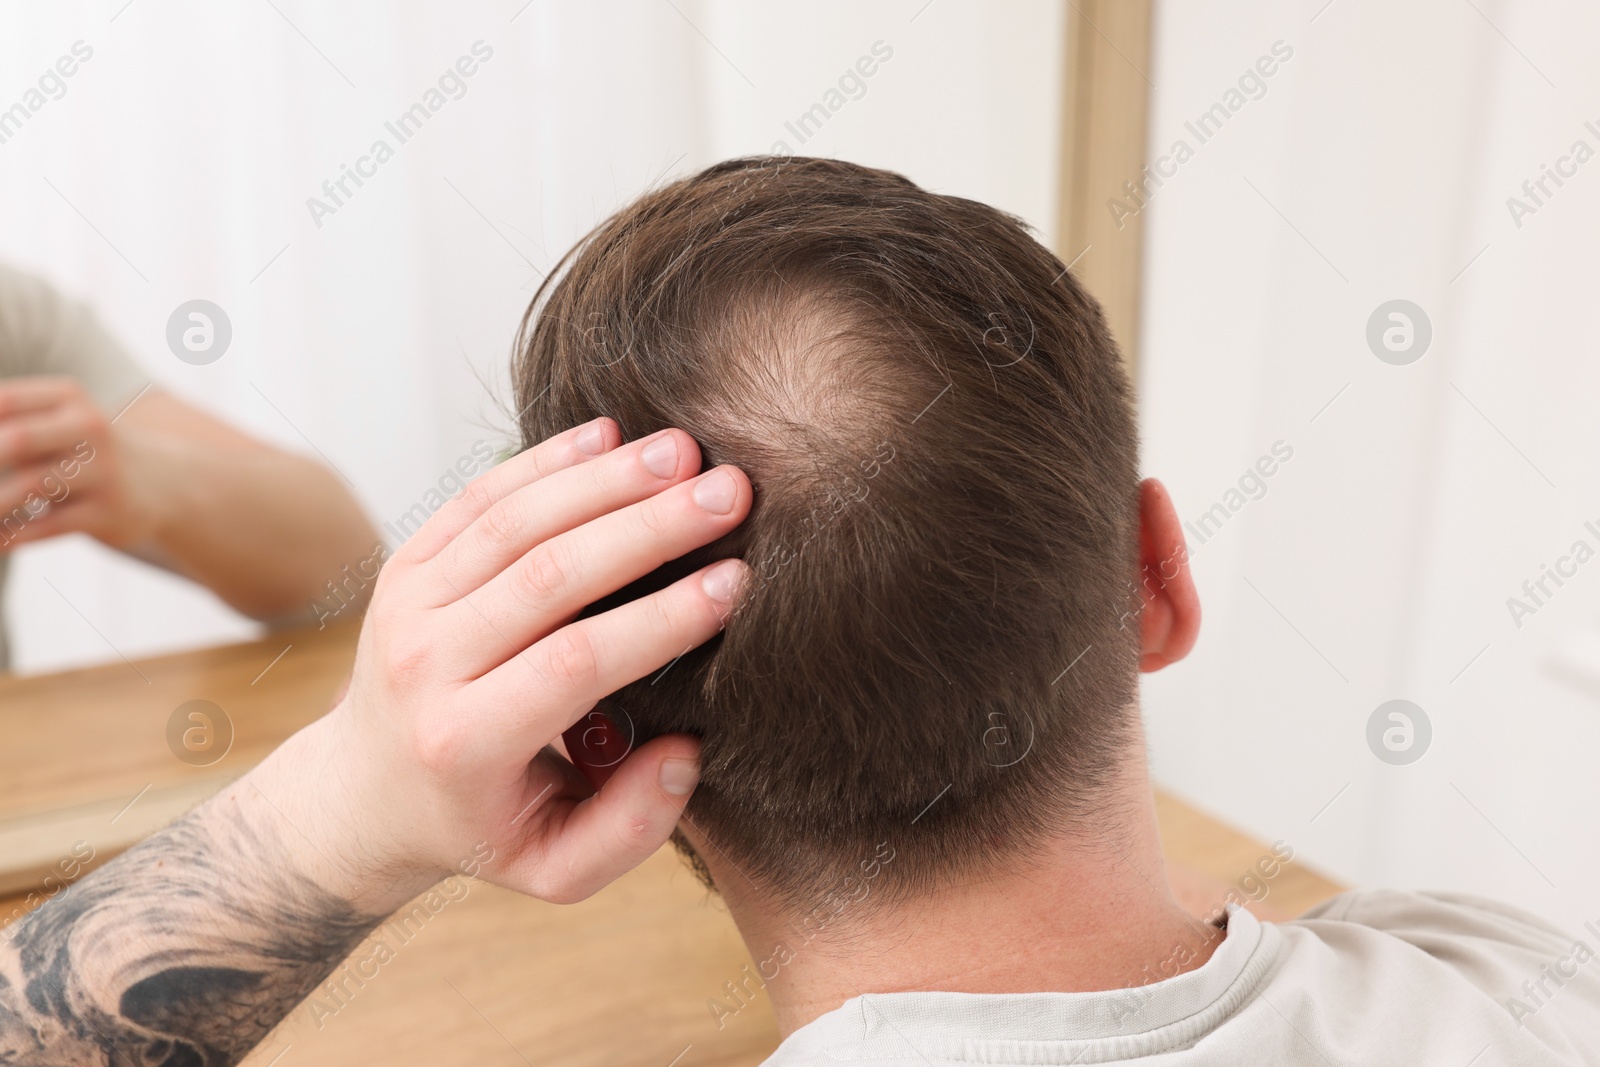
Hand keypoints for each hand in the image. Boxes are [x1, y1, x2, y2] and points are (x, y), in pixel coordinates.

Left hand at [0, 376, 144, 548]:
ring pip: (31, 488)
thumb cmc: (84, 452)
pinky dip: (13, 536)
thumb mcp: (56, 423)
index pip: (4, 402)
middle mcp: (88, 428)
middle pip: (18, 440)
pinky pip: (49, 526)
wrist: (165, 484)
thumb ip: (9, 425)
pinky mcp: (108, 512)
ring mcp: (102, 471)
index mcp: (67, 397)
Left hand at [255, 419, 751, 912]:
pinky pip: (478, 497)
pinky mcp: (407, 562)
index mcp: (466, 742)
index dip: (660, 619)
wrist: (365, 791)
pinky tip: (614, 434)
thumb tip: (685, 752)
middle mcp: (427, 666)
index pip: (575, 663)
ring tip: (687, 451)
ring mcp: (409, 604)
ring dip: (606, 479)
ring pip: (513, 522)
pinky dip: (546, 461)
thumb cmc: (482, 826)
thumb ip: (630, 828)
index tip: (736, 582)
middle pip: (547, 576)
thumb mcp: (555, 868)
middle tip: (731, 494)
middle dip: (649, 529)